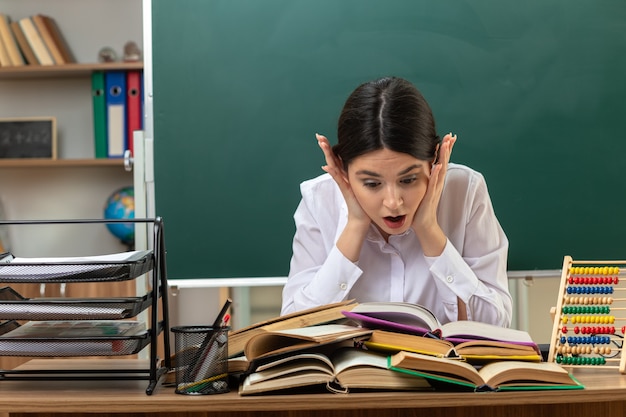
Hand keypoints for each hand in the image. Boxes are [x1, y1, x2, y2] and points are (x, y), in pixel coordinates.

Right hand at [316, 134, 370, 228]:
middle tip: (318, 136)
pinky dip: (332, 172)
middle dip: (325, 147)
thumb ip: (356, 173)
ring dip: (327, 155)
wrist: (361, 217)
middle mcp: (341, 177)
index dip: (330, 147)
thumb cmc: (362, 201)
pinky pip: (338, 179)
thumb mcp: (360, 182)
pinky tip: (327, 166)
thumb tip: (355, 162)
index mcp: (345, 173)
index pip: (336, 157)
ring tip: (321, 144)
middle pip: (331, 159)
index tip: (323, 136)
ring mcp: (342, 183)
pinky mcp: (345, 189)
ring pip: (333, 166)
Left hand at [412, 133, 456, 254]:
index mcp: (434, 180)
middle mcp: (437, 183)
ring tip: (447, 145)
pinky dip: (436, 174)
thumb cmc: (420, 207)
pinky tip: (439, 165)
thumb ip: (421, 178)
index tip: (448, 137)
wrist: (423, 224)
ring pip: (441, 170)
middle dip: (448, 149)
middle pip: (444, 162)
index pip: (440, 161)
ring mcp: (435, 189)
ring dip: (444, 157)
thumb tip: (417, 168)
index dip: (444, 149)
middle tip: (452, 136)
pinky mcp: (430, 196)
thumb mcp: (421, 188)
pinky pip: (434, 183)